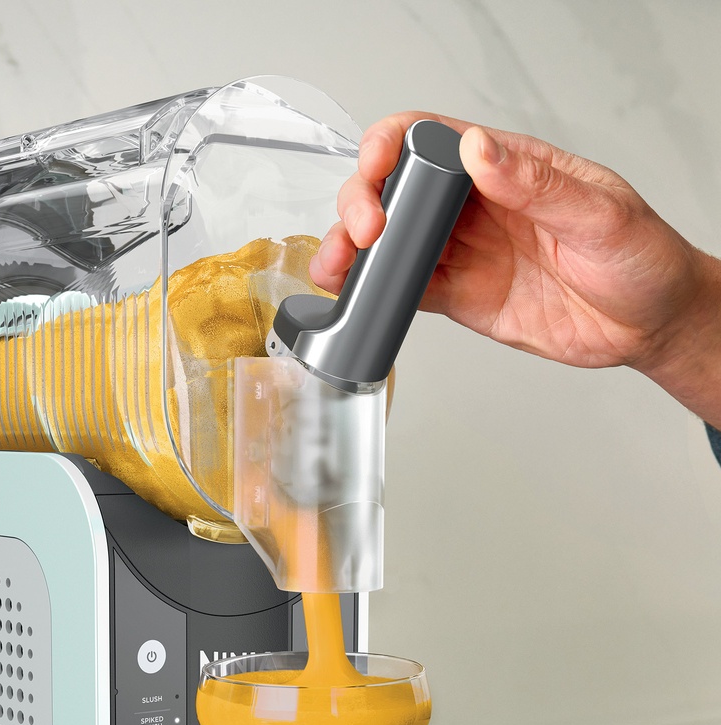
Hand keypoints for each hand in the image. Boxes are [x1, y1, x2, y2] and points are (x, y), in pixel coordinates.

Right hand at [311, 113, 720, 420]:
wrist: (647, 325)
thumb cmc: (639, 258)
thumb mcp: (600, 213)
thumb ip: (537, 184)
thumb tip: (480, 151)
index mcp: (506, 167)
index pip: (430, 139)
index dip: (390, 147)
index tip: (378, 174)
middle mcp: (474, 206)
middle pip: (394, 189)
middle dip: (361, 203)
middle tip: (364, 233)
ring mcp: (461, 251)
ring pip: (388, 242)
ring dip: (352, 251)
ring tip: (337, 268)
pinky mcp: (457, 296)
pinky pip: (403, 289)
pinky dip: (372, 293)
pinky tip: (357, 296)